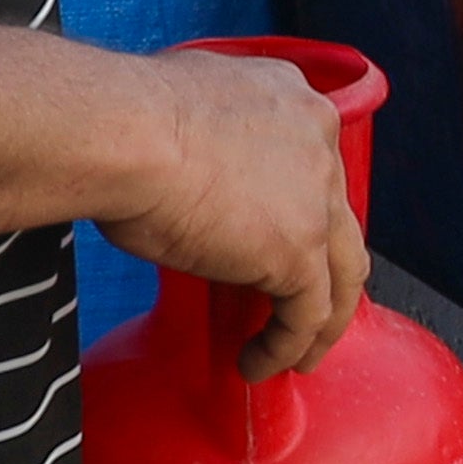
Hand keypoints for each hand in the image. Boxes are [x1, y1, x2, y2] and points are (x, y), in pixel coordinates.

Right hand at [120, 42, 371, 379]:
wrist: (121, 134)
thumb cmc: (120, 118)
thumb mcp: (180, 112)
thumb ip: (207, 141)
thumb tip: (185, 178)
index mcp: (289, 99)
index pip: (312, 164)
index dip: (303, 206)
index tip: (275, 235)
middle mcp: (317, 142)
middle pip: (341, 220)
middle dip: (328, 268)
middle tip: (304, 302)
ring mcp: (316, 200)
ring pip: (341, 274)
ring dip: (324, 319)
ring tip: (298, 353)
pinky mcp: (299, 252)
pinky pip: (306, 314)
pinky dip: (286, 346)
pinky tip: (258, 363)